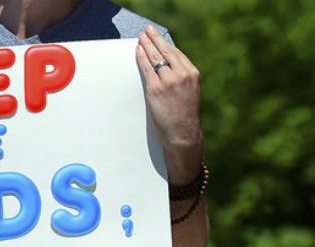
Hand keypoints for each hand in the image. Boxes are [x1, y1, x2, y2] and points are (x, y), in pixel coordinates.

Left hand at [136, 26, 203, 181]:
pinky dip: (141, 59)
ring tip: (139, 39)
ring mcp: (168, 81)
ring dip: (145, 46)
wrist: (182, 132)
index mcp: (192, 73)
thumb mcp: (189, 90)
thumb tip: (168, 66)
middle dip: (154, 39)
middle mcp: (181, 74)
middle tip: (146, 31)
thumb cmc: (184, 114)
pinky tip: (137, 52)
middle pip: (165, 51)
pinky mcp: (155, 89)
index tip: (158, 36)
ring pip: (154, 58)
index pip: (176, 53)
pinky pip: (146, 69)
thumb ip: (181, 77)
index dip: (165, 43)